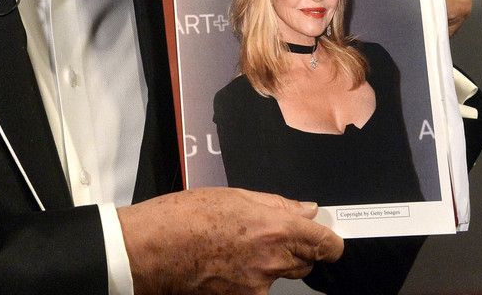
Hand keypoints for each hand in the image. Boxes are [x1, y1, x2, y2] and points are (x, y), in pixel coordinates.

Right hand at [118, 187, 342, 294]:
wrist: (152, 250)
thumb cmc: (183, 218)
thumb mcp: (233, 196)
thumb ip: (276, 204)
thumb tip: (306, 209)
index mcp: (275, 229)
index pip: (326, 243)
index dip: (329, 240)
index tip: (326, 237)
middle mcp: (273, 262)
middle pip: (305, 261)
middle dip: (294, 249)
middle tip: (265, 234)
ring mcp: (259, 287)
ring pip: (279, 276)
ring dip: (268, 263)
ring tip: (234, 247)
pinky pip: (258, 289)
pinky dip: (248, 278)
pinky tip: (225, 264)